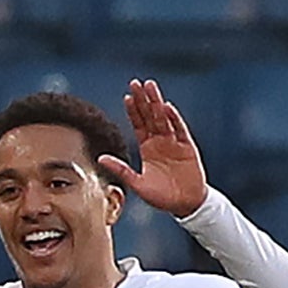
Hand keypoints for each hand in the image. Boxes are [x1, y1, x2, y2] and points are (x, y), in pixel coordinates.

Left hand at [97, 79, 208, 217]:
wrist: (185, 205)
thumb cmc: (162, 197)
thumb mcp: (137, 184)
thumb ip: (120, 170)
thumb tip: (99, 158)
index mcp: (148, 148)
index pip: (139, 124)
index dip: (133, 111)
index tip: (127, 97)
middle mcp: (160, 141)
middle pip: (150, 116)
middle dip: (143, 99)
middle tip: (136, 82)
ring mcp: (174, 142)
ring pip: (164, 118)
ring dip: (157, 102)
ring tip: (150, 86)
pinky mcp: (187, 147)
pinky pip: (180, 130)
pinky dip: (174, 118)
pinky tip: (166, 107)